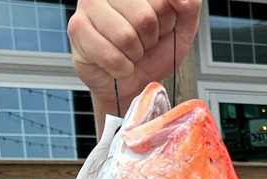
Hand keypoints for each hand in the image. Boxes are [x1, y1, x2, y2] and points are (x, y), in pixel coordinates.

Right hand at [68, 0, 200, 109]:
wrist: (135, 82)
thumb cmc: (154, 52)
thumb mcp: (180, 29)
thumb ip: (189, 7)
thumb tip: (185, 0)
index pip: (161, 1)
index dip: (166, 21)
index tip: (160, 27)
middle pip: (144, 17)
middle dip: (151, 39)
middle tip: (144, 43)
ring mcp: (88, 7)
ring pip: (126, 36)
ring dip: (135, 54)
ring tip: (131, 53)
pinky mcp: (77, 29)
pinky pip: (111, 56)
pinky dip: (122, 68)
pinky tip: (119, 63)